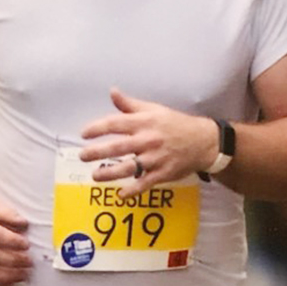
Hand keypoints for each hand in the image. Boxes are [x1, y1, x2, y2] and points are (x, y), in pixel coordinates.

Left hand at [79, 88, 219, 198]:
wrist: (203, 141)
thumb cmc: (175, 124)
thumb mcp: (154, 109)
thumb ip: (130, 104)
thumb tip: (112, 92)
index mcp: (145, 122)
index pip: (115, 123)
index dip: (97, 128)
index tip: (84, 134)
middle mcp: (148, 140)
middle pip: (118, 147)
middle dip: (97, 152)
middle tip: (83, 155)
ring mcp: (156, 158)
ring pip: (129, 167)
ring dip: (109, 173)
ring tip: (96, 175)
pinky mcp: (163, 173)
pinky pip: (145, 183)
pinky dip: (132, 190)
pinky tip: (120, 194)